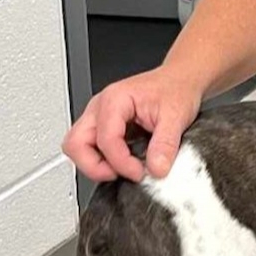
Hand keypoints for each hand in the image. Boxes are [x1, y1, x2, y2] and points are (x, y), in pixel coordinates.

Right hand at [61, 67, 202, 182]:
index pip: (105, 140)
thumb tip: (156, 169)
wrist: (180, 80)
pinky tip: (125, 162)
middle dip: (94, 166)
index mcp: (114, 100)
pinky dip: (103, 160)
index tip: (139, 173)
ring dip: (96, 164)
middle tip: (119, 175)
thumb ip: (166, 144)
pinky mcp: (103, 126)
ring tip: (123, 169)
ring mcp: (99, 116)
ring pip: (77, 146)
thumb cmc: (175, 89)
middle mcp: (100, 107)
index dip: (120, 163)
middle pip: (75, 143)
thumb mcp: (176, 116)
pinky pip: (90, 147)